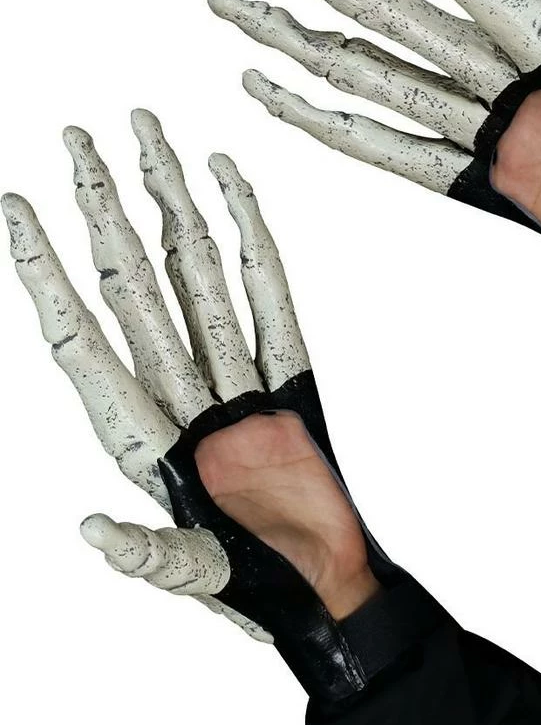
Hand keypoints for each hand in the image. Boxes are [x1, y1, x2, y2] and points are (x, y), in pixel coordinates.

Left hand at [3, 110, 378, 648]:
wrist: (327, 583)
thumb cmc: (263, 587)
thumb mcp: (198, 576)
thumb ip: (151, 554)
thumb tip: (90, 530)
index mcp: (144, 442)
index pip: (83, 338)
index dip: (47, 272)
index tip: (19, 205)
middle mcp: (183, 396)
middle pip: (136, 284)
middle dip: (103, 208)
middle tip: (77, 137)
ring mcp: (238, 379)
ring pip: (199, 274)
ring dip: (173, 205)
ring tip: (151, 139)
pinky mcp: (290, 374)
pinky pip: (270, 294)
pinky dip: (253, 239)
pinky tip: (233, 190)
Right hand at [208, 0, 540, 294]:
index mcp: (540, 43)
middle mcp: (493, 73)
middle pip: (387, 14)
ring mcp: (471, 125)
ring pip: (370, 74)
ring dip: (300, 43)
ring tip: (238, 9)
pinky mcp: (462, 176)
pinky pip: (385, 148)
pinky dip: (328, 125)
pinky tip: (279, 95)